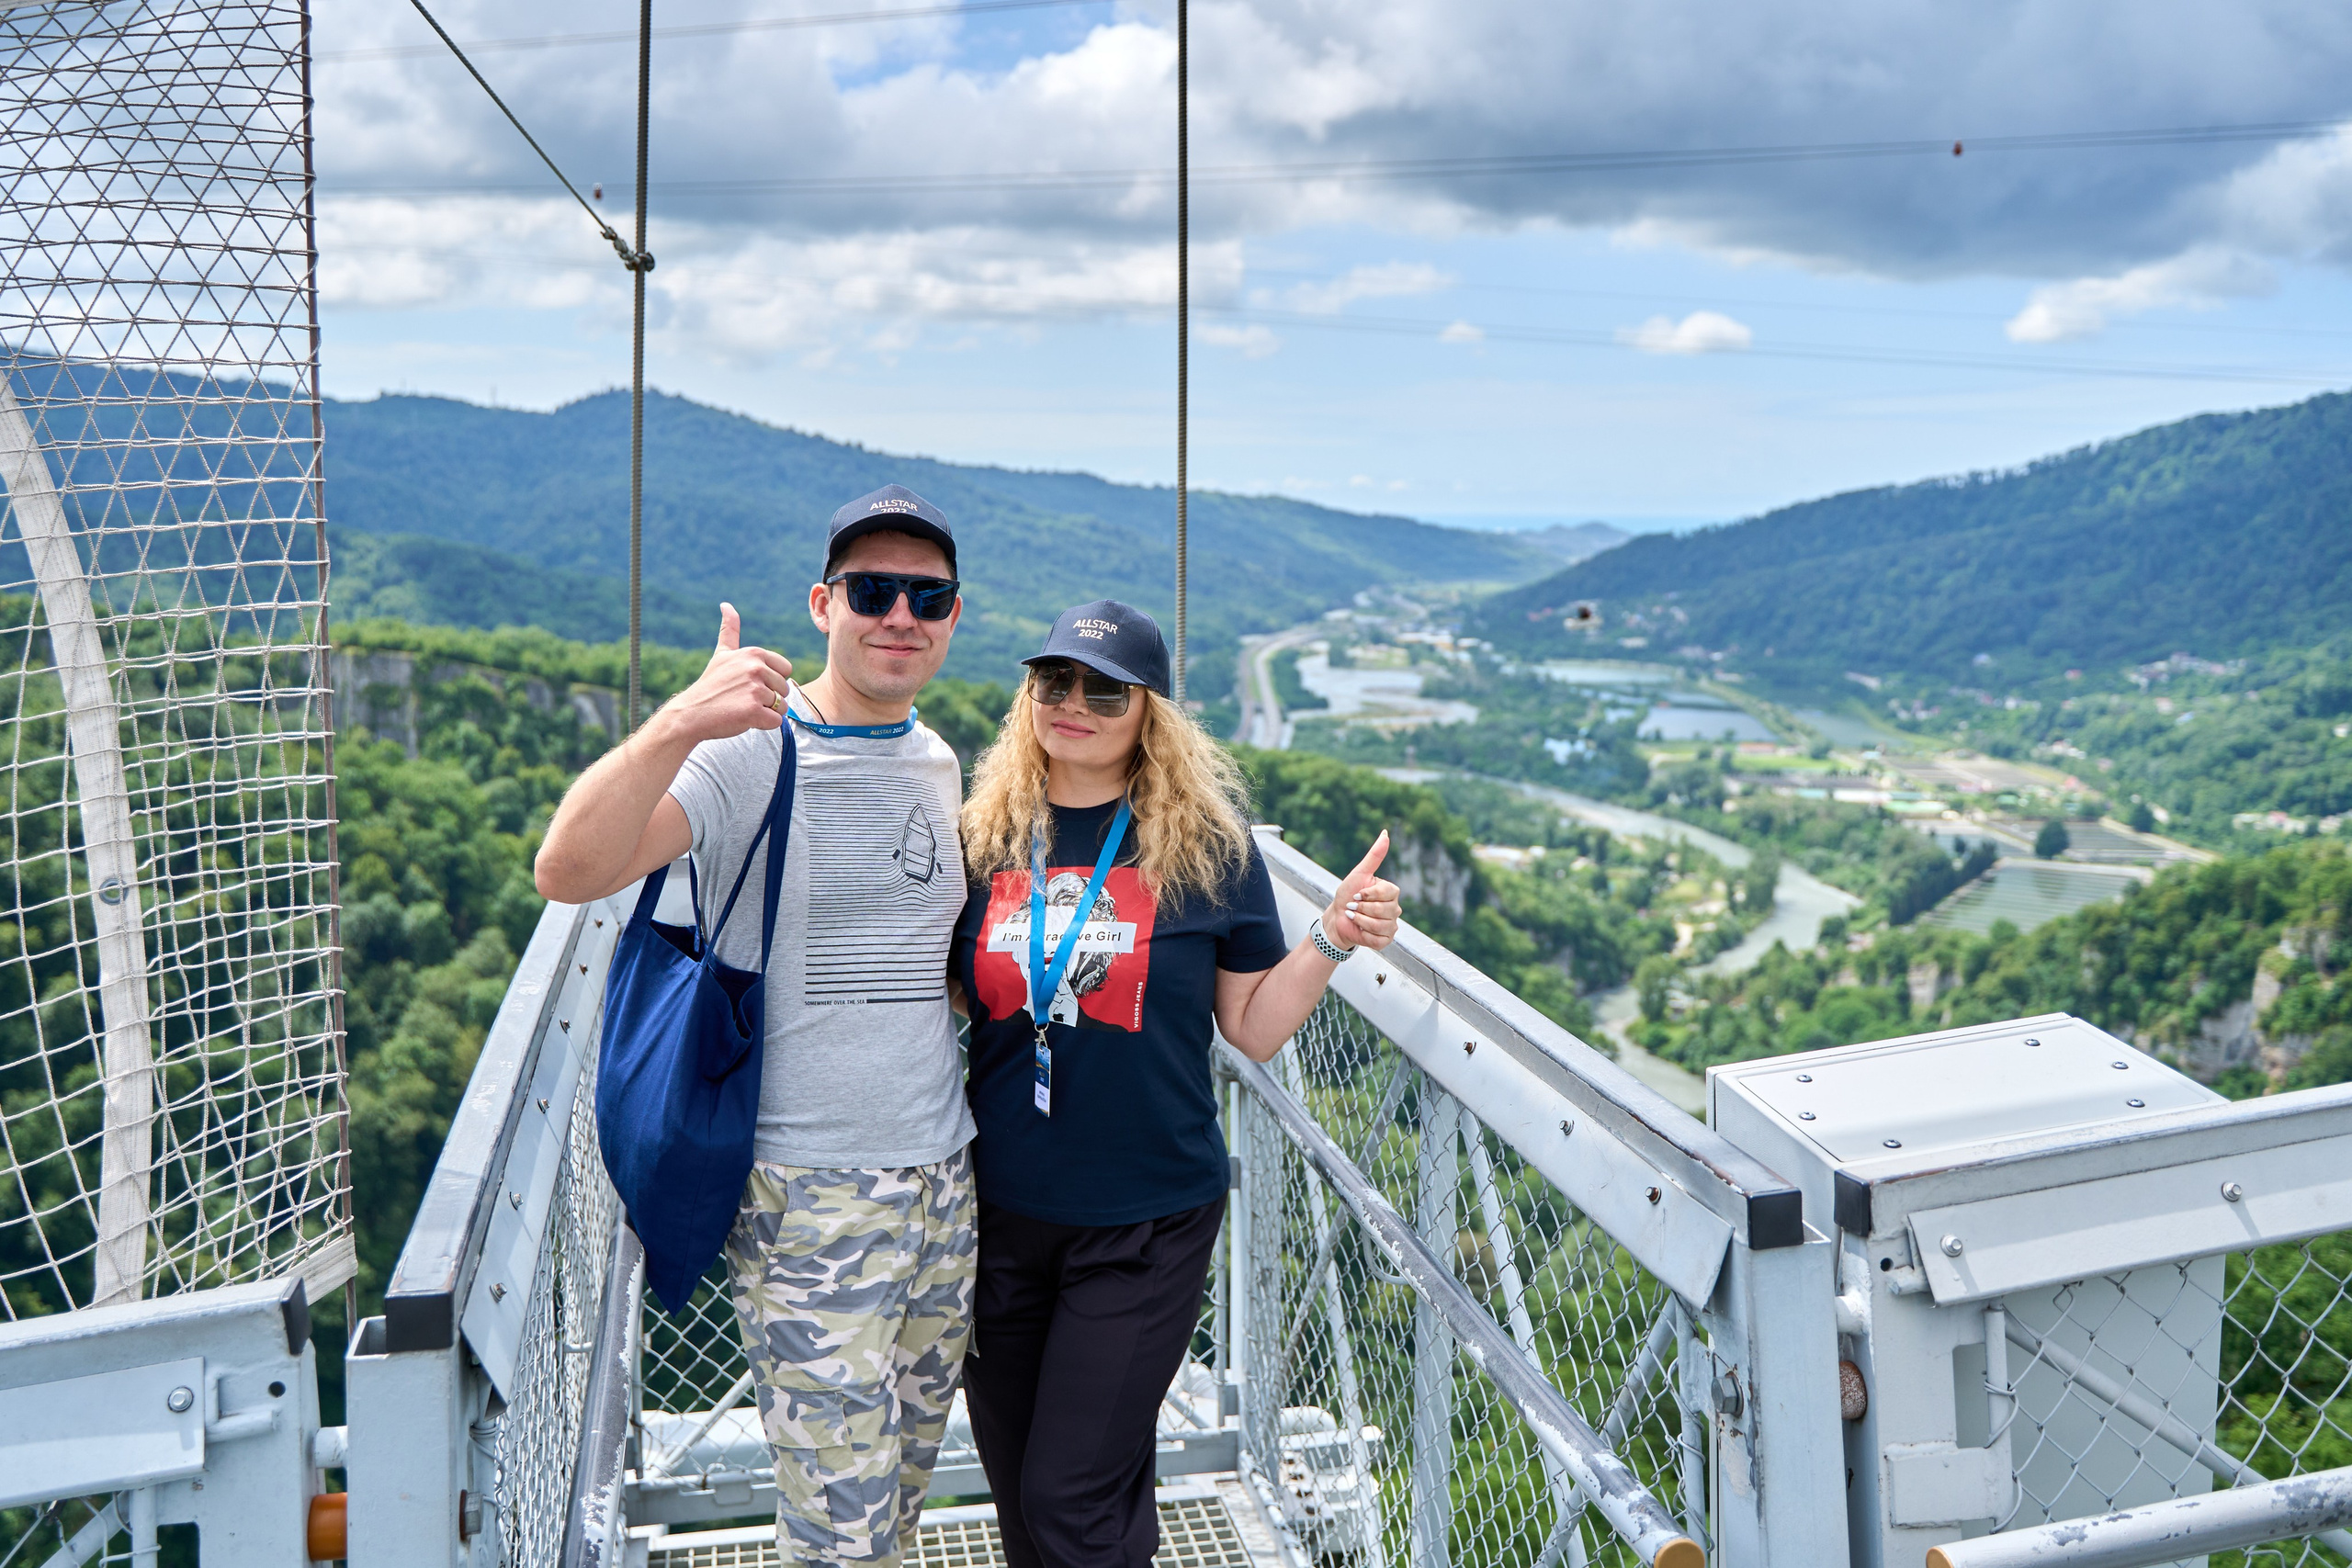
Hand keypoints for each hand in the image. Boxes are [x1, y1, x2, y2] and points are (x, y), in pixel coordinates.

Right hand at [661, 603, 793, 741]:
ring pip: (782, 707)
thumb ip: (730, 630)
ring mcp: (755, 690)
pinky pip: (776, 722)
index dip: (771, 681)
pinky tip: (743, 718)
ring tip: (742, 708)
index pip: (786, 670)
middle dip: (768, 698)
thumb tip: (726, 604)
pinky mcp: (754, 711)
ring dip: (765, 712)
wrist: (691, 714)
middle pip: (785, 689)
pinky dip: (762, 724)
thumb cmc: (710, 685)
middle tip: (742, 698)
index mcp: (754, 653)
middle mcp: (756, 668)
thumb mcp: (722, 654)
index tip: (749, 683)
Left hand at [1322, 830, 1400, 952]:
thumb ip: (1374, 855)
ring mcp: (1391, 925)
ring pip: (1381, 925)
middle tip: (1354, 907)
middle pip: (1384, 910)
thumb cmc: (1347, 894)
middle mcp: (1395, 908)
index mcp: (1391, 892)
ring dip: (1361, 921)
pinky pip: (1379, 939)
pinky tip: (1360, 930)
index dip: (1369, 895)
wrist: (1337, 918)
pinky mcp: (1385, 940)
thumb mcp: (1359, 874)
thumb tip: (1385, 833)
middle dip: (1362, 908)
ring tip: (1355, 917)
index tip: (1357, 894)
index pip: (1388, 893)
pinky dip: (1364, 935)